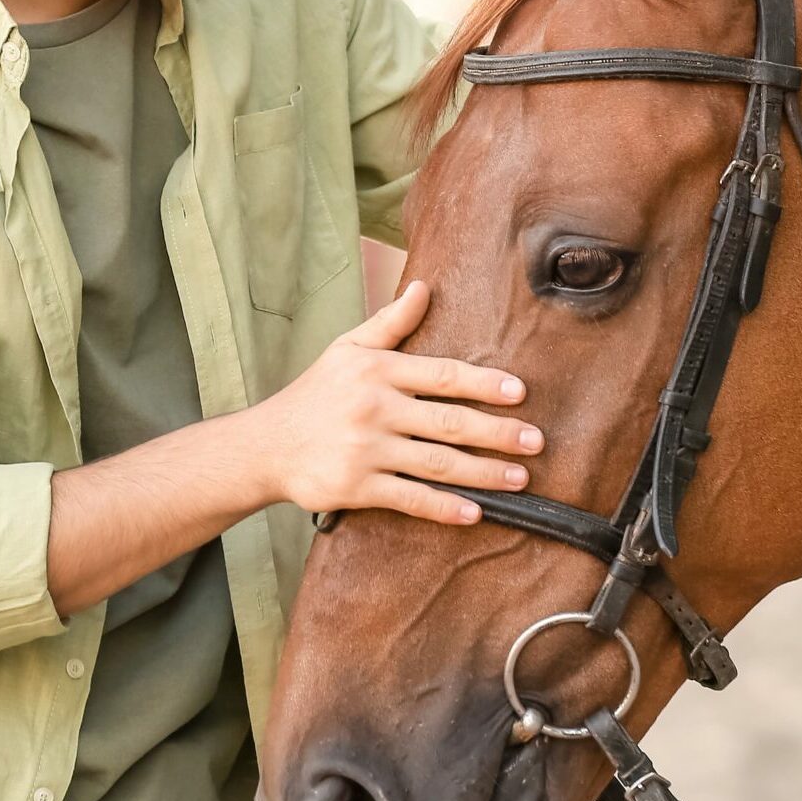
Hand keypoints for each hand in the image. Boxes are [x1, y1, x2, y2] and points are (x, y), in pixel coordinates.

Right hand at [250, 280, 540, 524]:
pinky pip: (410, 498)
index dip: (483, 384)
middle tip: (536, 441)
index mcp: (377, 370)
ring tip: (519, 478)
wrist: (266, 446)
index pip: (442, 375)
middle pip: (448, 422)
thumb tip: (423, 288)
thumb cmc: (314, 394)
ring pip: (437, 463)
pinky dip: (444, 507)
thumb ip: (391, 323)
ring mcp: (365, 449)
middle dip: (498, 433)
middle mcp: (374, 408)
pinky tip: (475, 512)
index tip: (519, 393)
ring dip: (484, 473)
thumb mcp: (347, 348)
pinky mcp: (356, 486)